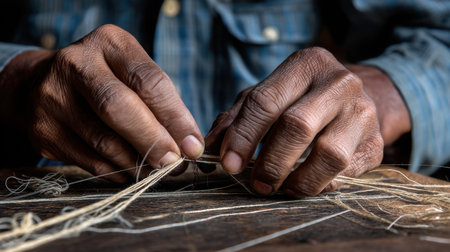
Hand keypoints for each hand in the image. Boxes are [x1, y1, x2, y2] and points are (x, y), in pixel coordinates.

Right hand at [0, 25, 203, 182]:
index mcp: (109, 44)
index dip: (175, 118)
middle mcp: (76, 65)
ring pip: (104, 142)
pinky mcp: (44, 131)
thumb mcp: (131, 72)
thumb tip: (188, 144)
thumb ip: (159, 101)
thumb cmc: (105, 79)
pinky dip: (118, 172)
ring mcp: (53, 98)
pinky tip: (132, 171)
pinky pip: (90, 161)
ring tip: (157, 171)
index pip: (148, 82)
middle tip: (175, 164)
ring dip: (138, 163)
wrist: (43, 84)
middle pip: (119, 108)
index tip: (193, 145)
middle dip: (154, 141)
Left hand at [205, 47, 401, 196]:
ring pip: (328, 155)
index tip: (228, 164)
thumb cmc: (301, 98)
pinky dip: (320, 185)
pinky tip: (304, 184)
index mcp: (307, 64)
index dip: (243, 137)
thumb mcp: (267, 96)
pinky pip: (346, 173)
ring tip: (281, 187)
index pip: (266, 101)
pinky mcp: (376, 143)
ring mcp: (362, 112)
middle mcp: (339, 82)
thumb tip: (209, 148)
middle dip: (269, 163)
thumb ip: (237, 118)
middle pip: (297, 126)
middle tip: (256, 183)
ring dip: (297, 180)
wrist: (357, 99)